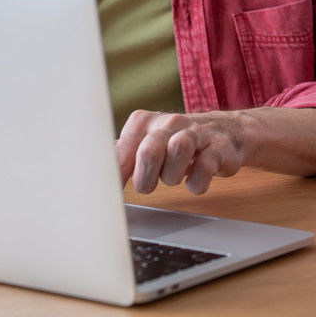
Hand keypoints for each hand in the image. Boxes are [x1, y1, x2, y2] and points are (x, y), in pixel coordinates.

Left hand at [115, 110, 245, 195]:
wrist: (226, 132)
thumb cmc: (177, 143)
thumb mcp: (146, 144)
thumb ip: (120, 157)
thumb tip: (90, 176)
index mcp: (144, 122)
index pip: (120, 152)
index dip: (115, 177)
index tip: (111, 194)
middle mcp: (169, 122)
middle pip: (149, 151)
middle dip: (146, 179)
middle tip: (149, 184)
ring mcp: (196, 132)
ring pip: (178, 151)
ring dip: (172, 176)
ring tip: (174, 177)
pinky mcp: (219, 147)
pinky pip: (205, 169)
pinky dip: (197, 183)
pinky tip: (196, 180)